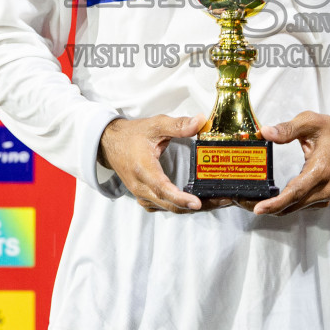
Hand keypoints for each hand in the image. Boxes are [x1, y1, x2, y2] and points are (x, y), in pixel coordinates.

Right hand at [98, 115, 218, 212]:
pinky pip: (162, 207)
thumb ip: (178, 125)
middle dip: (196, 206)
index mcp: (144, 169)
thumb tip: (201, 122)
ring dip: (190, 208)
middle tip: (220, 201)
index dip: (180, 198)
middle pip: (170, 204)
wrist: (109, 143)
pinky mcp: (144, 197)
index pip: (163, 188)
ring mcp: (141, 194)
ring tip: (213, 202)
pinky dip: (179, 207)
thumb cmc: (132, 135)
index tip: (196, 203)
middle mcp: (141, 186)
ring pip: (168, 208)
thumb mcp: (155, 125)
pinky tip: (194, 203)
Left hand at [252, 112, 329, 215]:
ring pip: (295, 208)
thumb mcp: (310, 122)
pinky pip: (300, 206)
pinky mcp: (321, 198)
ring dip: (274, 208)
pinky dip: (284, 205)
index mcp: (320, 170)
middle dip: (267, 207)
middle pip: (292, 205)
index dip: (276, 203)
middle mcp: (323, 188)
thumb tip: (265, 133)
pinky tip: (270, 199)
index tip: (258, 208)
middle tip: (242, 202)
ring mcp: (324, 196)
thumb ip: (287, 129)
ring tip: (251, 200)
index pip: (296, 192)